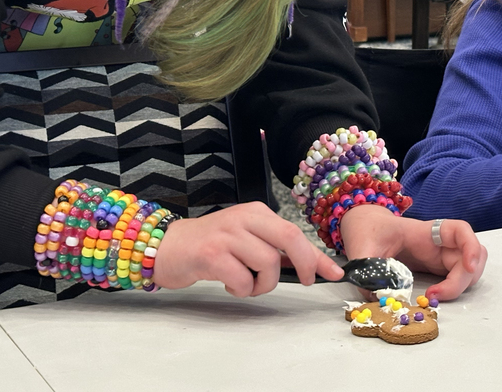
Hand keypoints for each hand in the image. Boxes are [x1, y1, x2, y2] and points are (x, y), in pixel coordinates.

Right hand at [153, 201, 343, 296]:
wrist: (167, 247)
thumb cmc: (211, 245)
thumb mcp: (245, 238)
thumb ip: (273, 248)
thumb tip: (309, 265)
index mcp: (256, 212)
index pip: (295, 232)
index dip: (317, 255)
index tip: (334, 271)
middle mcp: (245, 218)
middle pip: (290, 239)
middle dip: (305, 264)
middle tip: (303, 281)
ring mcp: (228, 235)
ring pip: (268, 264)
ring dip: (262, 284)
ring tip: (246, 282)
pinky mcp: (212, 254)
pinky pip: (244, 280)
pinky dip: (242, 289)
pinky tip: (229, 283)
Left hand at [340, 204, 486, 300]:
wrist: (364, 228)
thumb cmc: (367, 231)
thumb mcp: (363, 249)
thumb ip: (369, 271)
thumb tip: (380, 298)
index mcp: (424, 232)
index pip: (459, 230)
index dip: (470, 247)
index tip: (468, 266)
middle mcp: (438, 243)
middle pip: (470, 256)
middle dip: (462, 279)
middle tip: (436, 295)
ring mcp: (439, 255)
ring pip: (467, 269)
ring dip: (460, 286)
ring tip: (434, 296)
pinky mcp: (436, 267)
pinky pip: (455, 277)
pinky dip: (452, 290)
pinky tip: (432, 295)